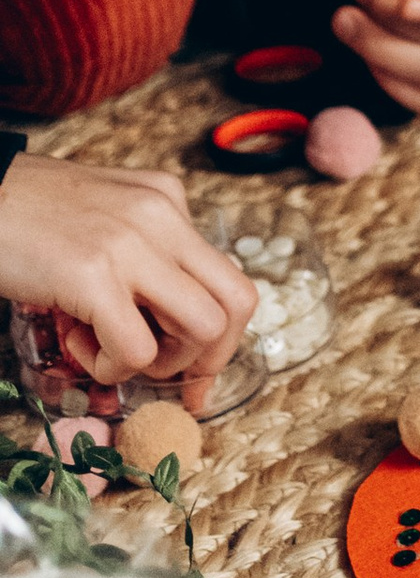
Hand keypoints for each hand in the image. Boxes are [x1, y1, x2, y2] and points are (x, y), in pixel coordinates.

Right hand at [0, 155, 256, 396]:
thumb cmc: (25, 214)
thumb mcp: (103, 217)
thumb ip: (139, 252)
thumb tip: (160, 322)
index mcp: (168, 201)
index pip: (230, 279)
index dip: (222, 339)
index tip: (196, 376)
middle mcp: (163, 217)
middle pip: (235, 305)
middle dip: (206, 358)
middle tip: (158, 374)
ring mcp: (133, 243)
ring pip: (202, 328)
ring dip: (158, 362)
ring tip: (104, 347)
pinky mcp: (93, 275)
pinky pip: (137, 349)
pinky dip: (111, 366)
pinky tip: (74, 341)